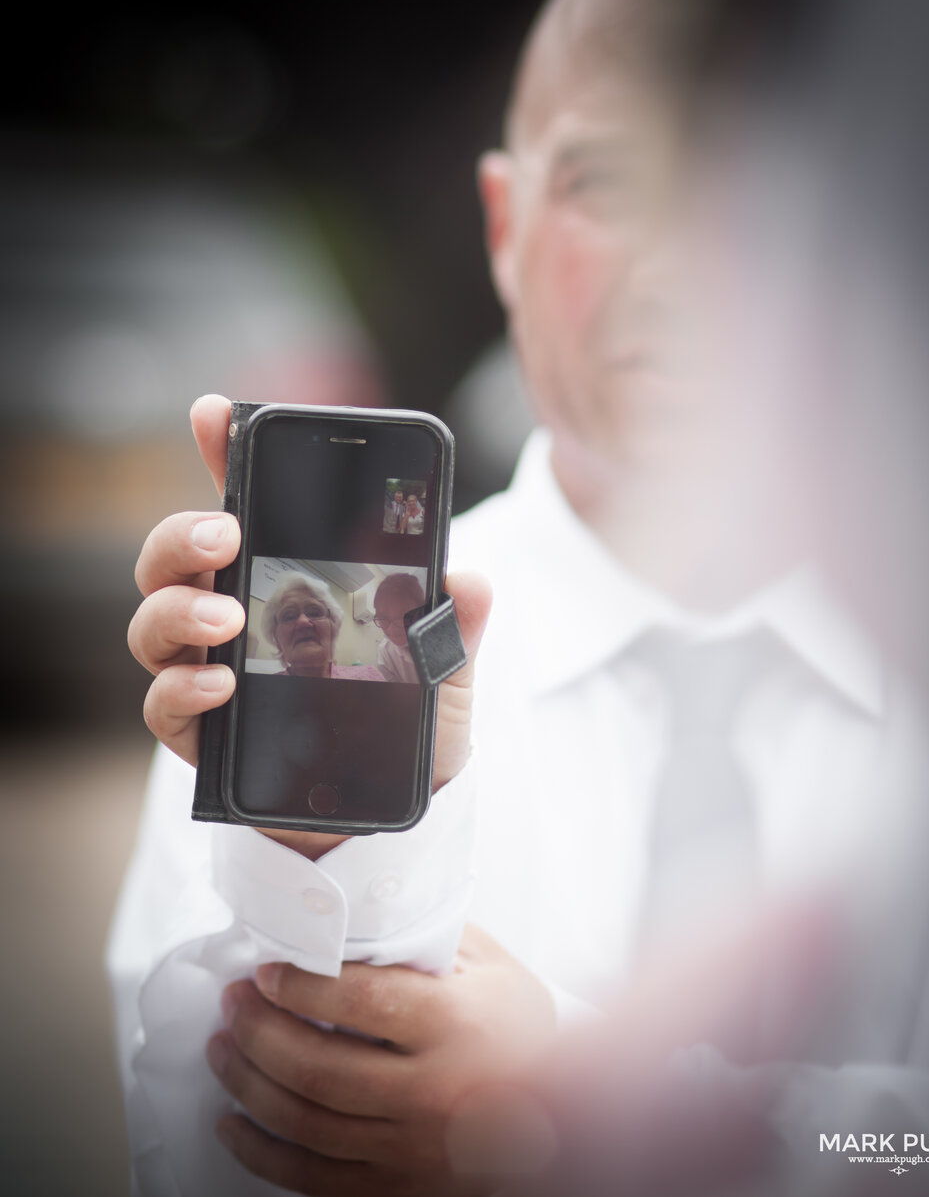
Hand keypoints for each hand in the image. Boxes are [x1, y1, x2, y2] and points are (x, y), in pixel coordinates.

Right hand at [127, 393, 491, 858]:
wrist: (386, 819)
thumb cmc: (405, 729)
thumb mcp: (443, 674)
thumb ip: (452, 627)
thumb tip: (471, 579)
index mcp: (286, 580)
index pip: (246, 505)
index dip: (225, 455)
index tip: (213, 413)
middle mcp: (233, 617)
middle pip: (175, 558)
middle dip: (183, 534)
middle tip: (224, 536)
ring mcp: (208, 672)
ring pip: (153, 622)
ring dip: (178, 611)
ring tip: (226, 620)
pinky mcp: (200, 736)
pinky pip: (163, 705)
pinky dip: (181, 691)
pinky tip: (218, 686)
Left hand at [207, 924, 556, 1195]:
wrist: (570, 1115)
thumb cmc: (521, 1032)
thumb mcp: (491, 968)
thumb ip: (428, 939)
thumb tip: (355, 915)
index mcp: (456, 1026)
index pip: (360, 1000)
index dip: (301, 984)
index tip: (267, 971)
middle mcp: (433, 1093)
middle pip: (318, 1066)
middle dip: (258, 1030)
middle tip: (235, 1003)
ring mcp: (413, 1150)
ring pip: (306, 1123)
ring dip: (248, 1084)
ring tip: (224, 1050)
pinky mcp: (399, 1187)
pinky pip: (313, 1178)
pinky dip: (262, 1153)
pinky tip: (235, 1124)